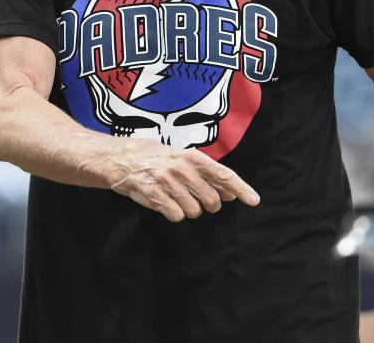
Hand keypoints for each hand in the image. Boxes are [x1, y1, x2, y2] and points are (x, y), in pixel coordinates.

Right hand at [100, 138, 258, 221]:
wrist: (119, 158)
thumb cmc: (153, 157)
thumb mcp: (181, 159)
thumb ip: (205, 175)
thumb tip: (230, 193)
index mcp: (191, 156)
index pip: (224, 174)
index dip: (241, 189)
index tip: (254, 200)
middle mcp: (182, 168)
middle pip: (211, 200)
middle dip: (208, 204)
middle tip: (195, 197)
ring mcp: (168, 182)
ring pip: (194, 211)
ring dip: (188, 210)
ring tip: (174, 197)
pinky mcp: (154, 195)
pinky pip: (176, 216)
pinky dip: (173, 213)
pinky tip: (164, 202)